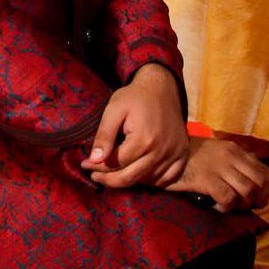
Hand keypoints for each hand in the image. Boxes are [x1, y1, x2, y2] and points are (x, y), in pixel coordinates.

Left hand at [81, 63, 189, 188]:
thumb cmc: (135, 97)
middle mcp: (161, 151)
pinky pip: (167, 179)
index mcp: (144, 140)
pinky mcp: (182, 155)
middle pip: (131, 177)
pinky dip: (152, 181)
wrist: (162, 88)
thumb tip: (94, 160)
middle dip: (109, 180)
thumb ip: (104, 135)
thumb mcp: (114, 110)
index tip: (85, 165)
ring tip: (113, 173)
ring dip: (129, 180)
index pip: (116, 164)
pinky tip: (138, 173)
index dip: (98, 167)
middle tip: (94, 175)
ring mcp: (175, 154)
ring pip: (148, 181)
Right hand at [164, 136, 268, 212]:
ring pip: (248, 192)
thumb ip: (232, 163)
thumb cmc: (187, 156)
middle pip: (260, 183)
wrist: (161, 152)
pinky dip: (227, 207)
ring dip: (244, 204)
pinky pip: (229, 199)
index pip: (266, 170)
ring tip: (231, 206)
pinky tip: (217, 206)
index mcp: (235, 150)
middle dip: (259, 200)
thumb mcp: (214, 152)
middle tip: (247, 206)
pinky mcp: (207, 179)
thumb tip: (252, 182)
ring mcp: (219, 167)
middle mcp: (231, 156)